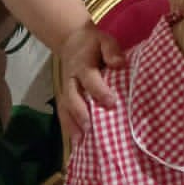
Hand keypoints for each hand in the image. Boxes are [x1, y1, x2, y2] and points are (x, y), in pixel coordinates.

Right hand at [57, 21, 125, 141]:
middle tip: (91, 129)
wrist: (73, 43)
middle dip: (81, 114)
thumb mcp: (105, 40)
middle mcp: (71, 80)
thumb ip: (112, 51)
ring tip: (81, 143)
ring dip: (72, 126)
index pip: (90, 79)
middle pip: (72, 98)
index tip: (111, 103)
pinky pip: (64, 114)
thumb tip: (119, 64)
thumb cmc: (94, 44)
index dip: (99, 91)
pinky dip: (69, 129)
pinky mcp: (65, 98)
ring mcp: (66, 90)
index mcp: (82, 65)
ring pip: (65, 109)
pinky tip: (77, 144)